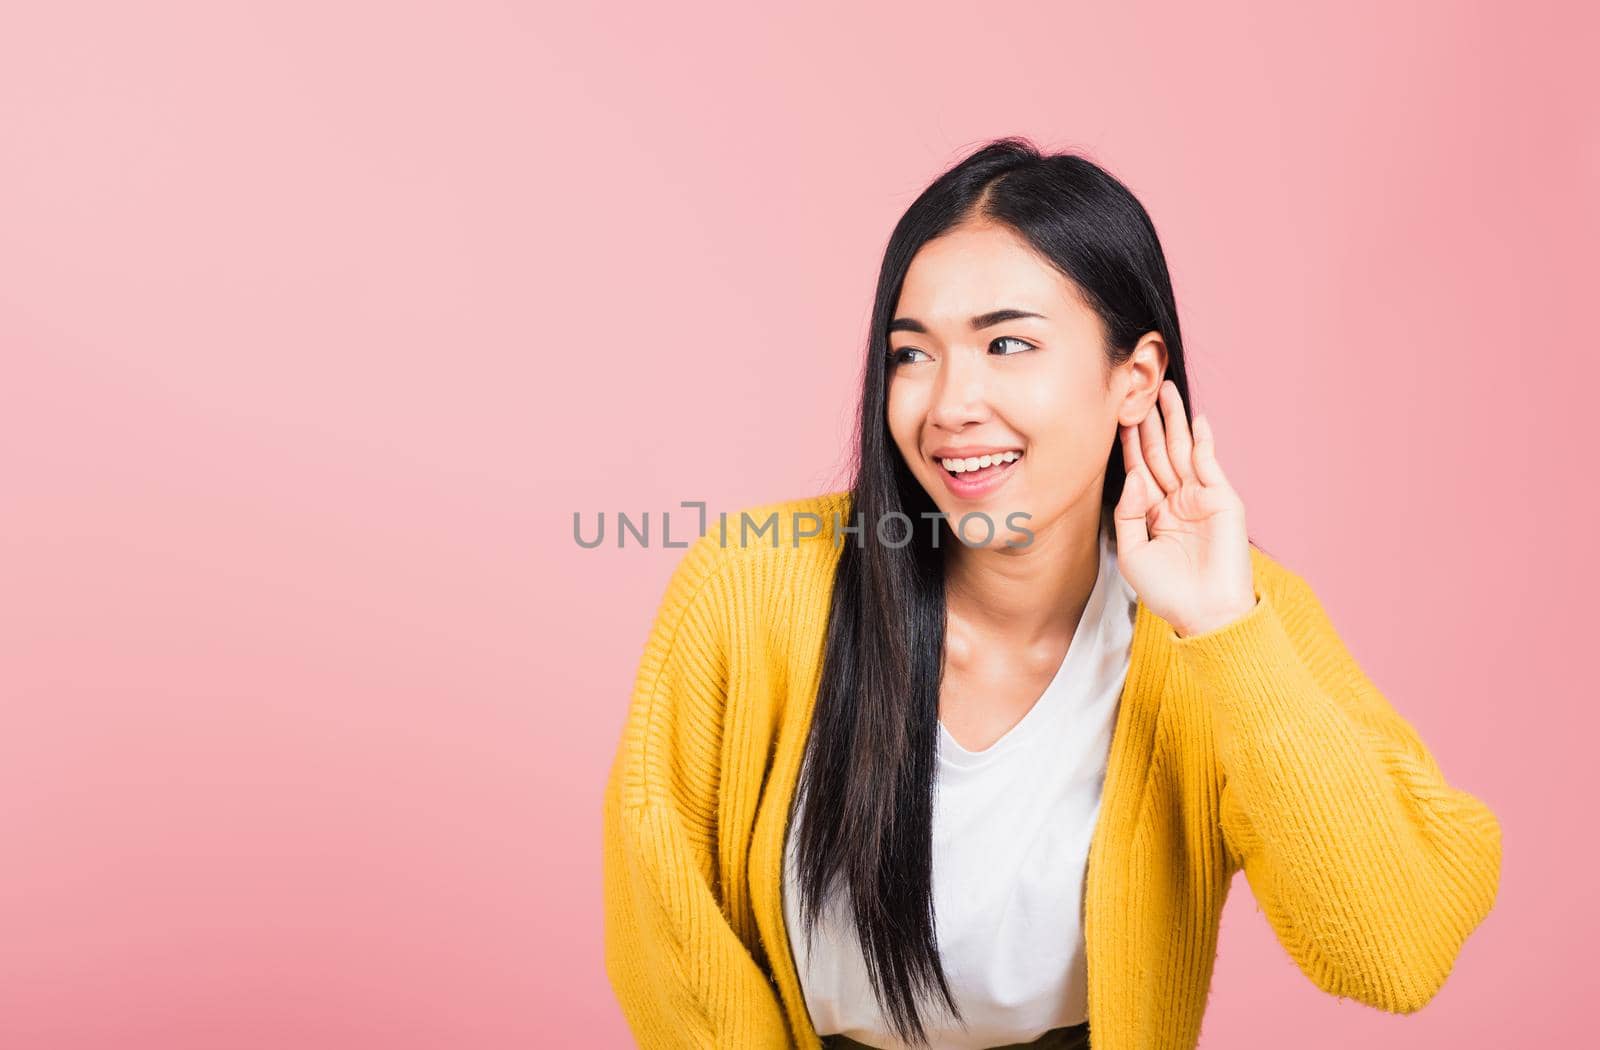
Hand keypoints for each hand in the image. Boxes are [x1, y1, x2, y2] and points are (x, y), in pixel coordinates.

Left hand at [1114, 380, 1257, 637]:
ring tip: (1165, 390)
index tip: (1116, 415)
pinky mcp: (1222, 500)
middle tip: (1139, 389)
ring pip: (1183, 450)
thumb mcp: (1132, 551)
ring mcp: (1199, 498)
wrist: (1203, 613)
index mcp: (1153, 512)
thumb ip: (1127, 511)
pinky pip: (1210, 464)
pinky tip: (1196, 421)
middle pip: (1160, 452)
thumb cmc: (1166, 590)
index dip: (1129, 443)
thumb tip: (1133, 476)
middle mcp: (1175, 501)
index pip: (1139, 468)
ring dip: (1175, 421)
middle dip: (1150, 422)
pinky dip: (1204, 442)